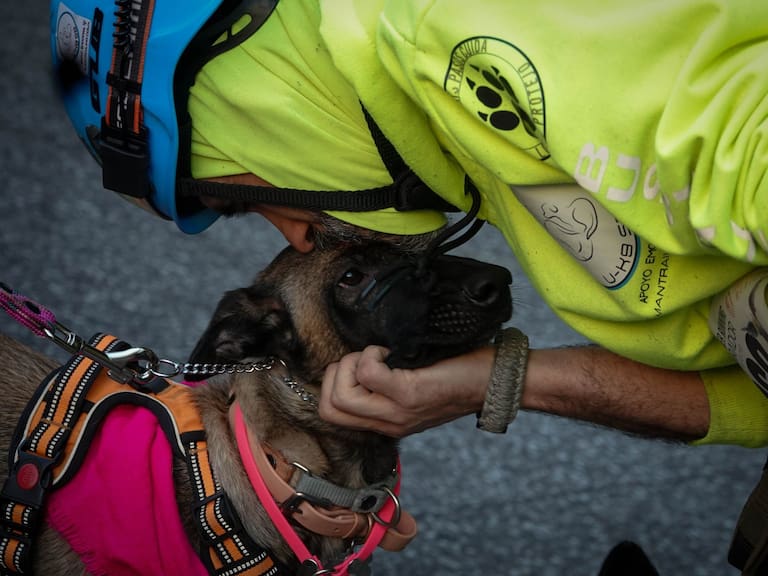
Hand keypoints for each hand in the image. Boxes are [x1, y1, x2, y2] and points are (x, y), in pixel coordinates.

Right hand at [319, 345, 494, 436]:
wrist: (494, 381)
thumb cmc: (458, 376)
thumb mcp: (416, 391)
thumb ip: (386, 386)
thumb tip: (357, 360)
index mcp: (386, 422)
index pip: (330, 415)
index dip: (333, 382)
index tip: (360, 364)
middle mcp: (388, 422)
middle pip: (329, 407)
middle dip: (336, 373)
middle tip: (364, 358)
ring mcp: (397, 411)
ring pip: (341, 395)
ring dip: (351, 364)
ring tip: (377, 355)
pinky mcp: (410, 394)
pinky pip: (367, 373)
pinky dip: (371, 354)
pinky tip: (391, 351)